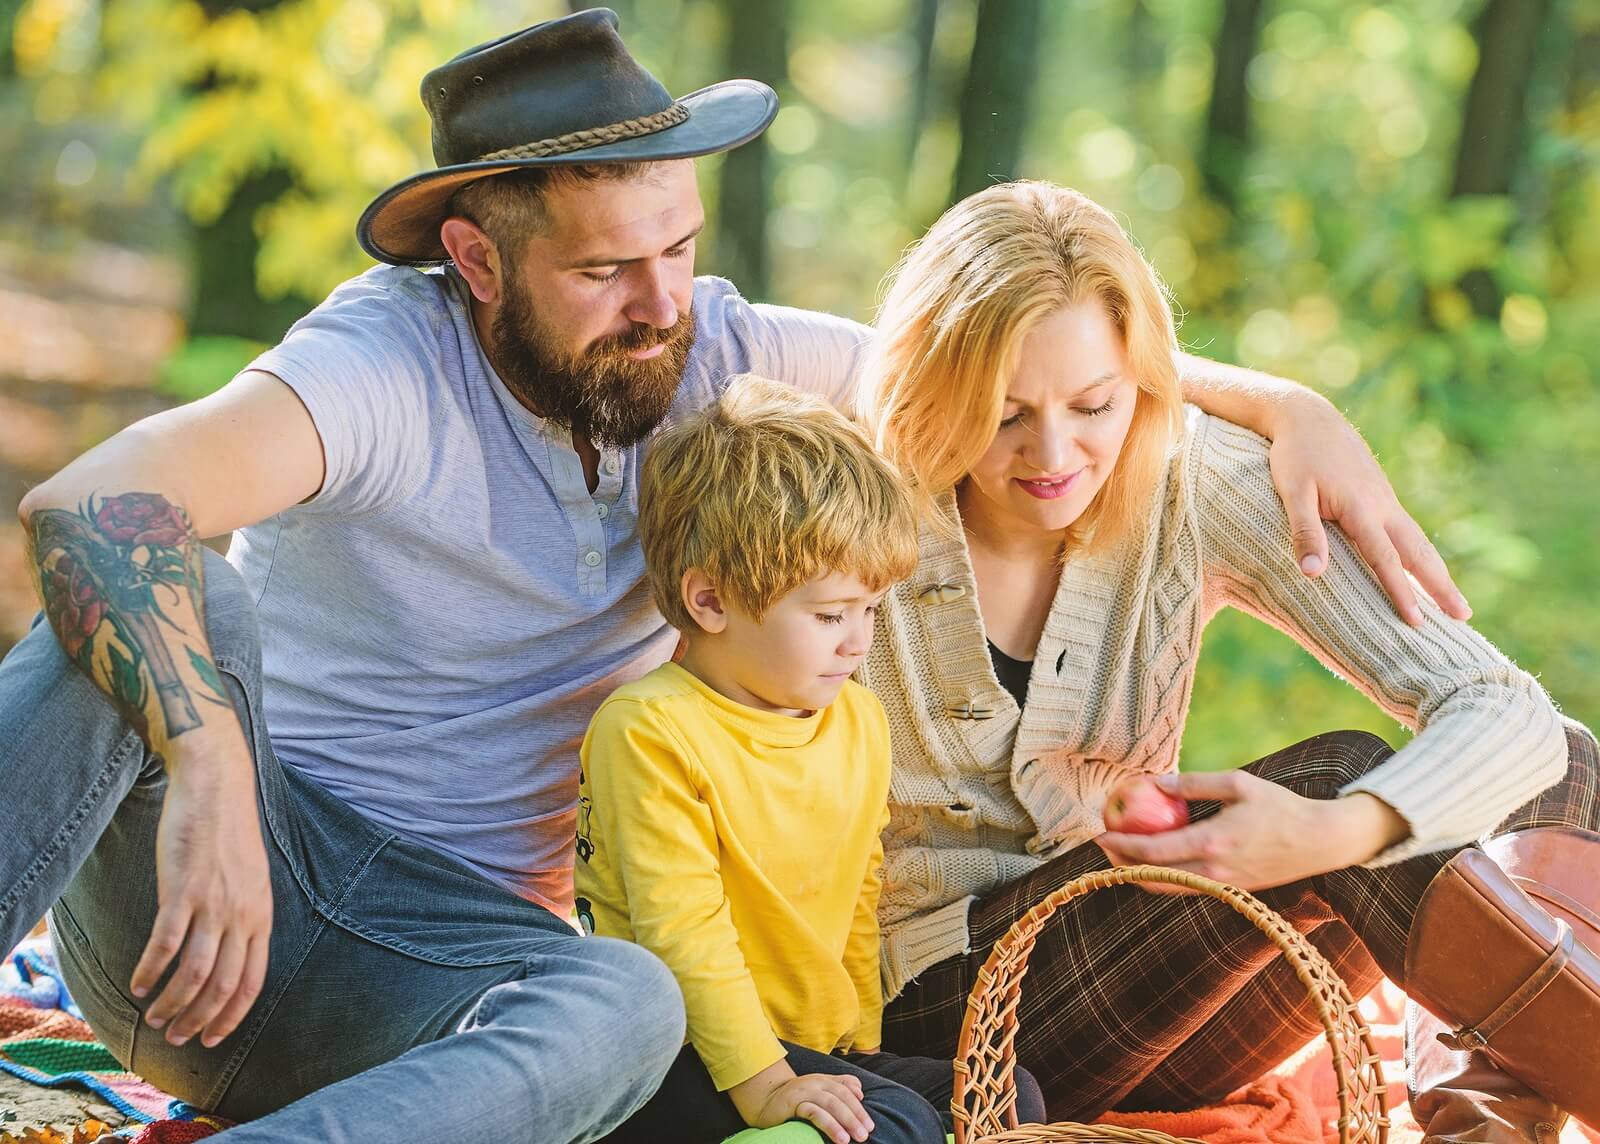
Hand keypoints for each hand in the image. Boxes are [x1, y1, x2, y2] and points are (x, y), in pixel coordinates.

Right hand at [132, 728, 272, 1048]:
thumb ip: (242, 917)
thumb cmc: (229, 835)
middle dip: (197, 1020)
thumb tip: (227, 954)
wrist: (218, 787)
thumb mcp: (250, 881)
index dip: (230, 1017)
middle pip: (221, 986)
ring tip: (153, 1017)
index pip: (251, 983)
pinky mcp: (183, 891)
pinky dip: (149, 971)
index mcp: (261, 917)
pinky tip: (137, 984)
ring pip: (194, 974)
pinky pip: (164, 945)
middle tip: (175, 1036)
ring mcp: (213, 905)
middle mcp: (242, 916)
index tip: (211, 1039)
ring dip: (171, 1003)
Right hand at [755, 1073, 874, 1143]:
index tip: (869, 1122)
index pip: (847, 1087)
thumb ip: (837, 1088)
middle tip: (866, 1133)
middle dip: (856, 1115)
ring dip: (845, 1120)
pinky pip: (813, 1112)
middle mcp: (815, 1082)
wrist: (764, 1101)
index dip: (859, 1104)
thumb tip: (859, 1092)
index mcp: (823, 1080)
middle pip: (841, 1096)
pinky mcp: (793, 1103)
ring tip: (855, 1138)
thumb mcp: (817, 1092)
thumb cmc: (795, 1100)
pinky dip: (828, 1123)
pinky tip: (838, 1136)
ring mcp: (804, 1091)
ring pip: (830, 1103)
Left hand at [1095, 772, 1408, 891]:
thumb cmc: (1281, 806)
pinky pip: (1188, 888)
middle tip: (1104, 846)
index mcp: (1212, 843)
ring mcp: (1223, 885)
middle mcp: (1214, 871)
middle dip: (1122, 866)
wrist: (1322, 842)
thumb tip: (1156, 781)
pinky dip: (1164, 878)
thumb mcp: (1239, 783)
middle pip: (1154, 878)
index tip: (1100, 835)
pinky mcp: (1231, 890)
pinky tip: (1154, 861)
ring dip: (1140, 875)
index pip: (1153, 851)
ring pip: (1169, 888)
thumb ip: (1195, 783)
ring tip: (1121, 855)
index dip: (1122, 846)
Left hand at [1267, 391, 1469, 625]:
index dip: (1400, 592)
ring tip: (1455, 601)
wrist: (1309, 417)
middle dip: (1440, 586)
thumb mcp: (1292, 492)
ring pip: (1417, 542)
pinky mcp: (1381, 496)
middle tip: (1465, 618)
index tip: (1417, 622)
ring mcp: (1385, 500)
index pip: (1385, 559)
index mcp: (1362, 508)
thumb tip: (1313, 574)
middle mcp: (1382, 506)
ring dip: (1436, 572)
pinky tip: (1423, 569)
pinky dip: (1421, 554)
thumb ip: (1304, 531)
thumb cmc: (1296, 456)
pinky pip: (1407, 532)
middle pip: (1417, 553)